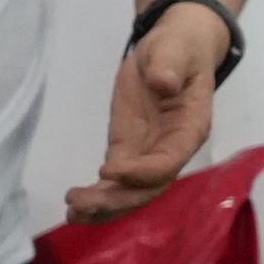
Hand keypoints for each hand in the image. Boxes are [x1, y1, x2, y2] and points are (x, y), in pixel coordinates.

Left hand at [68, 10, 221, 218]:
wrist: (174, 50)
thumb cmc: (178, 49)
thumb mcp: (174, 49)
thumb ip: (170, 67)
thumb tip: (163, 83)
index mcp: (190, 129)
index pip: (168, 161)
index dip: (141, 172)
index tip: (108, 169)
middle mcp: (171, 149)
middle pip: (148, 187)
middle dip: (116, 199)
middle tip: (80, 204)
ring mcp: (149, 153)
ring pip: (131, 191)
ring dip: (104, 206)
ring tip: (73, 214)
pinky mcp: (127, 149)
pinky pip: (115, 180)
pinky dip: (98, 196)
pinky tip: (75, 209)